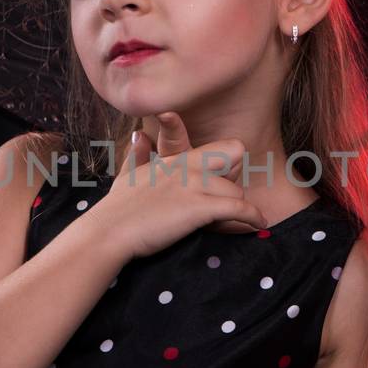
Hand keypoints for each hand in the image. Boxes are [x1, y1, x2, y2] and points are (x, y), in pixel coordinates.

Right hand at [102, 111, 268, 258]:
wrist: (109, 231)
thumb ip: (137, 155)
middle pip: (235, 162)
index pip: (222, 149)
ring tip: (242, 222)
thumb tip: (137, 136)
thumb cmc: (117, 208)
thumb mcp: (128, 175)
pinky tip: (259, 225)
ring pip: (236, 189)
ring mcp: (194, 185)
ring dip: (240, 207)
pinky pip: (239, 208)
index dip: (228, 166)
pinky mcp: (199, 207)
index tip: (225, 183)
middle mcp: (188, 167)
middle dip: (236, 181)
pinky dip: (252, 218)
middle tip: (230, 202)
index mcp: (176, 159)